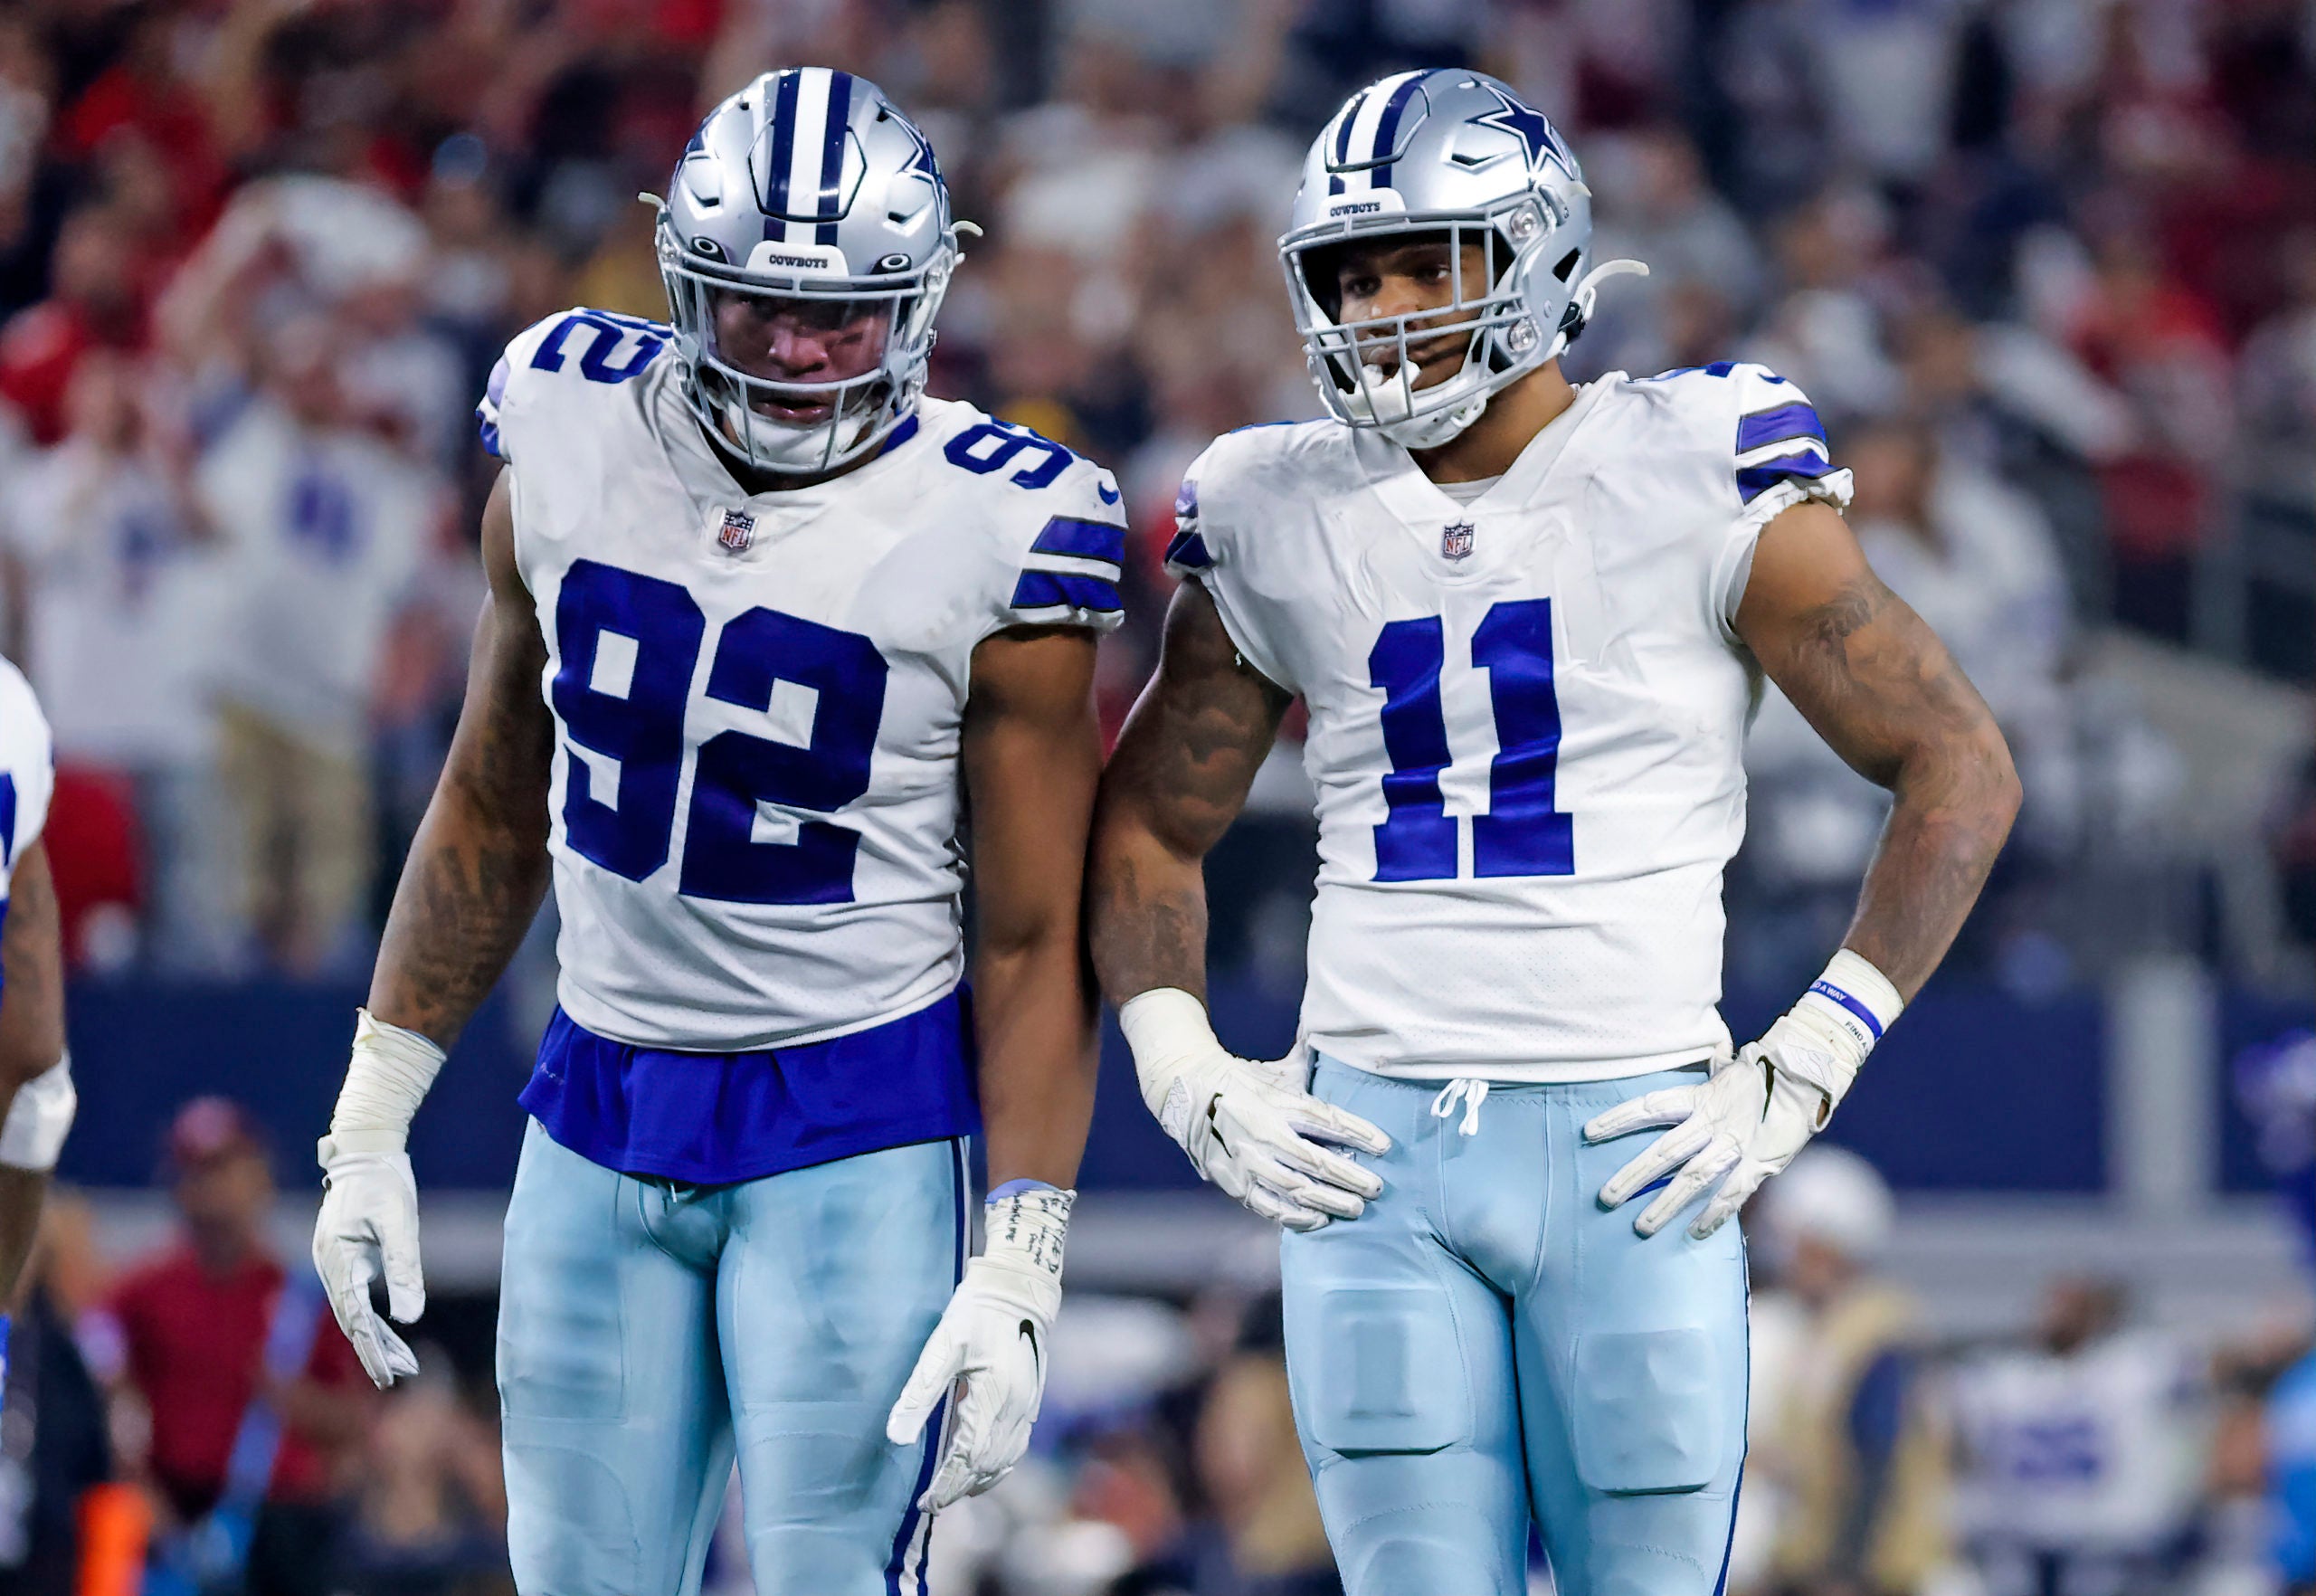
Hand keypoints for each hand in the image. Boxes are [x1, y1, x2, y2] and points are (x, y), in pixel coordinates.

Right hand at [311, 1136, 422, 1386]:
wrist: (364, 1151)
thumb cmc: (385, 1182)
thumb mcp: (401, 1222)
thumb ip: (404, 1268)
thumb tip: (409, 1317)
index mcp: (338, 1258)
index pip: (355, 1317)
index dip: (372, 1349)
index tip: (388, 1375)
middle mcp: (328, 1266)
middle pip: (350, 1321)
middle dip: (374, 1351)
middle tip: (397, 1379)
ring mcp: (331, 1263)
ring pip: (351, 1312)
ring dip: (374, 1339)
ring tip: (402, 1365)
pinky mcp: (341, 1259)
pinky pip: (353, 1298)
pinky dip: (371, 1318)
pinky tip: (389, 1335)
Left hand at [886, 1186, 1071, 1510]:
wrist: (1021, 1287)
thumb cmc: (977, 1311)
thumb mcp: (941, 1347)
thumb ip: (919, 1394)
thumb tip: (896, 1437)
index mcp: (993, 1397)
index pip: (967, 1459)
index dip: (946, 1485)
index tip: (925, 1502)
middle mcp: (1016, 1408)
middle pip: (988, 1466)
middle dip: (959, 1488)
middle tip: (932, 1501)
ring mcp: (1028, 1405)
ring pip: (1007, 1460)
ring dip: (979, 1480)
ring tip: (951, 1488)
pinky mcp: (1031, 1399)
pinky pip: (1017, 1445)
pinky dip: (997, 1464)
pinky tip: (979, 1464)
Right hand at [1120, 990, 1389, 1231]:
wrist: (1186, 1091)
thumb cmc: (1240, 1079)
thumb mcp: (1276, 1069)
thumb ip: (1310, 1060)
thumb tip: (1338, 1034)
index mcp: (1277, 1102)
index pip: (1327, 1120)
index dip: (1359, 1134)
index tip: (1384, 1146)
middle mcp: (1264, 1133)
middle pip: (1316, 1161)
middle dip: (1351, 1177)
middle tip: (1377, 1188)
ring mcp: (1248, 1161)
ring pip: (1296, 1189)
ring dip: (1330, 1201)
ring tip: (1356, 1209)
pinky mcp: (1234, 1181)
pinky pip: (1268, 1207)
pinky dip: (1296, 1217)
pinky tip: (1319, 1220)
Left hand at [1585, 1008, 1857, 1239]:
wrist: (1811, 1073)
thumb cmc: (1768, 1071)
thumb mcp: (1730, 1069)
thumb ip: (1712, 1070)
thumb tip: (1704, 1054)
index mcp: (1701, 1097)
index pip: (1650, 1107)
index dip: (1619, 1119)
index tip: (1590, 1133)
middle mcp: (1713, 1121)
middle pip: (1664, 1151)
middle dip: (1633, 1176)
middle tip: (1605, 1198)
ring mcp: (1736, 1144)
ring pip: (1693, 1178)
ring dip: (1666, 1203)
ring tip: (1640, 1227)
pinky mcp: (1761, 1162)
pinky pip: (1734, 1193)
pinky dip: (1715, 1214)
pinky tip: (1696, 1234)